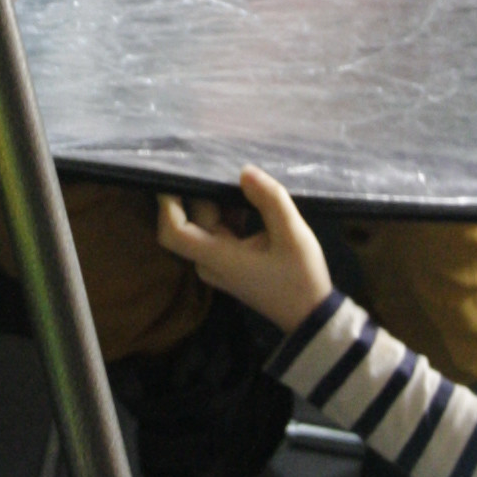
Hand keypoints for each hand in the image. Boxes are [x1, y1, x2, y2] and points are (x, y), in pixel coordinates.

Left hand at [155, 165, 334, 332]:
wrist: (310, 314)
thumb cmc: (301, 277)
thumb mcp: (292, 235)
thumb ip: (270, 200)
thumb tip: (244, 171)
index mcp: (217, 257)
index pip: (173, 232)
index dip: (167, 204)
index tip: (173, 175)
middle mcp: (209, 261)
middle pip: (192, 220)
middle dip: (204, 193)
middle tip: (221, 162)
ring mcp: (217, 263)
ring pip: (206, 224)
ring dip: (218, 201)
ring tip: (238, 175)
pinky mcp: (228, 262)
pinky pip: (219, 230)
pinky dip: (229, 213)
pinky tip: (250, 196)